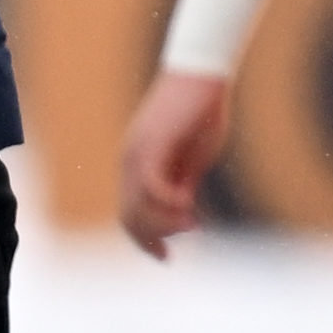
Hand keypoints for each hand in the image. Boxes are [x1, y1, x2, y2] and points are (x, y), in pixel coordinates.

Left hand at [115, 73, 230, 254]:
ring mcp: (138, 154)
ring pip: (138, 207)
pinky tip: (190, 205)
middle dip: (156, 236)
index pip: (130, 214)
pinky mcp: (152, 145)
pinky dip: (169, 203)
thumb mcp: (194, 156)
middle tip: (190, 232)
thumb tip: (181, 210)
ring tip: (193, 222)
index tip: (166, 257)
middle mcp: (130, 162)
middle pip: (130, 217)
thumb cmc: (202, 110)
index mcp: (139, 165)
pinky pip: (152, 187)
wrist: (202, 75)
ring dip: (166, 223)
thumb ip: (184, 182)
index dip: (146, 240)